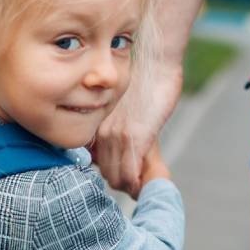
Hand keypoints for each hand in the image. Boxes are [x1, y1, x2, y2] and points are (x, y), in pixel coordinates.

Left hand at [95, 62, 182, 196]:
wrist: (155, 64)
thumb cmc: (143, 83)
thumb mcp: (120, 109)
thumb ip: (116, 129)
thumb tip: (120, 150)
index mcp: (96, 125)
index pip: (94, 163)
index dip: (112, 173)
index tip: (126, 178)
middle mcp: (100, 132)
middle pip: (106, 174)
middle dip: (123, 182)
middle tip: (139, 184)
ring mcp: (116, 136)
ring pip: (116, 178)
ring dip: (131, 186)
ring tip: (144, 185)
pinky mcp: (134, 137)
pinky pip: (130, 173)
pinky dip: (138, 183)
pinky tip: (147, 182)